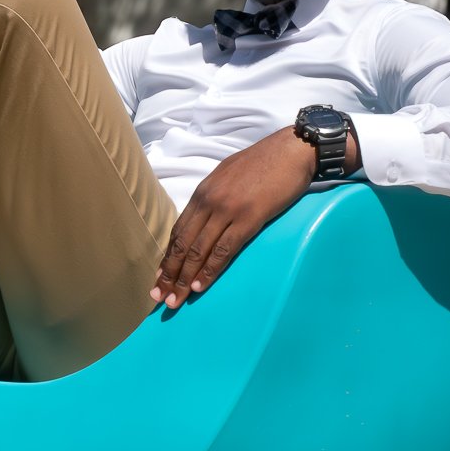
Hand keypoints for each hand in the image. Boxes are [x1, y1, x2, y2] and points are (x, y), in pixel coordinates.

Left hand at [150, 127, 319, 308]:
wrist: (291, 149)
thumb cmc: (264, 163)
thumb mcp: (228, 176)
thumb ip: (214, 197)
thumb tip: (206, 219)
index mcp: (203, 193)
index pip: (178, 231)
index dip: (168, 257)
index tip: (160, 278)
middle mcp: (208, 202)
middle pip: (182, 244)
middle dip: (169, 274)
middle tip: (158, 297)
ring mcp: (227, 210)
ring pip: (198, 250)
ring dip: (185, 279)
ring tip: (175, 300)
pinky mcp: (248, 218)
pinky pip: (224, 249)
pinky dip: (210, 270)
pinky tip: (200, 286)